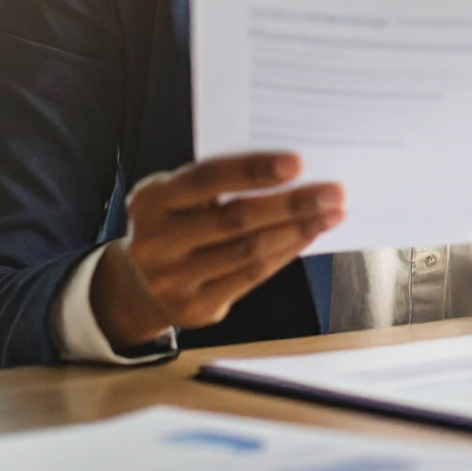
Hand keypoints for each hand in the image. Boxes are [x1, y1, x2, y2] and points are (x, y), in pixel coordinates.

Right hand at [90, 152, 343, 350]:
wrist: (137, 285)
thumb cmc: (176, 221)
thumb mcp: (180, 195)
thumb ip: (220, 182)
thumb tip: (292, 171)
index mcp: (152, 199)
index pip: (208, 178)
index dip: (253, 170)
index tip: (297, 162)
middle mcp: (157, 241)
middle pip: (235, 218)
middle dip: (291, 203)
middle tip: (334, 191)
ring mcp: (173, 280)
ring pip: (249, 251)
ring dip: (297, 230)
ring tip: (332, 213)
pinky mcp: (195, 308)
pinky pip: (251, 276)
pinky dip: (285, 253)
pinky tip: (308, 235)